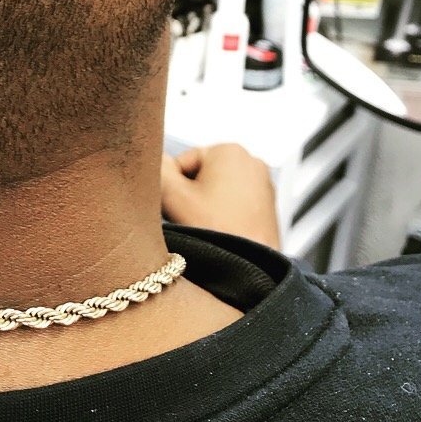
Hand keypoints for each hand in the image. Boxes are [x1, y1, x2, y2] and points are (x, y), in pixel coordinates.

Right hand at [160, 144, 280, 248]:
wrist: (252, 271)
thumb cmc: (218, 234)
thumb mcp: (174, 196)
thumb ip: (157, 168)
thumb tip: (153, 157)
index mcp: (229, 149)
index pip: (181, 163)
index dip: (174, 188)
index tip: (179, 209)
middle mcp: (251, 160)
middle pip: (200, 176)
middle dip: (191, 197)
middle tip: (192, 220)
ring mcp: (263, 183)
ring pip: (216, 191)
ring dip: (205, 208)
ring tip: (207, 228)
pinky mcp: (267, 205)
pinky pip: (234, 204)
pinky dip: (223, 216)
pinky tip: (222, 232)